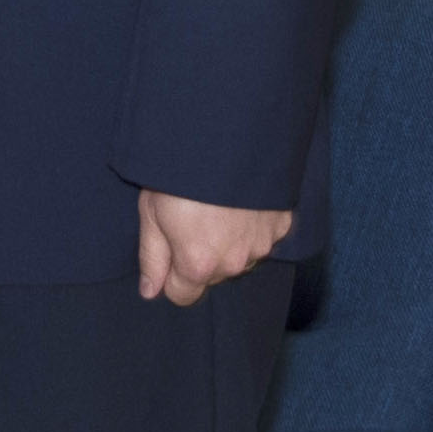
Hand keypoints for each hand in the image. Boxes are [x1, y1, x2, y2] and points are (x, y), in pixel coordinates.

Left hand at [136, 188, 293, 302]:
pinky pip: (263, 238)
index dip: (172, 276)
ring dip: (229, 245)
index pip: (183, 296)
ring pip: (240, 259)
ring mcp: (261, 244)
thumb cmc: (180, 174)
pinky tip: (240, 204)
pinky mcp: (281, 224)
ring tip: (217, 209)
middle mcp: (234, 263)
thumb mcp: (151, 213)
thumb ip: (152, 258)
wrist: (225, 136)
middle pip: (212, 277)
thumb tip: (151, 291)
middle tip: (192, 220)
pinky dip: (252, 227)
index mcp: (198, 264)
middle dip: (201, 259)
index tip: (170, 250)